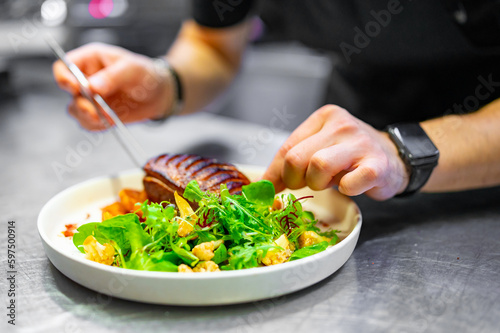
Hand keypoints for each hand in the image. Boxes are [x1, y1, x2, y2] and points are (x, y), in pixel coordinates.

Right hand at [53, 43, 172, 129]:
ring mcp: (90, 98)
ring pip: (75, 110)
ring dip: (87, 117)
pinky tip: (110, 122)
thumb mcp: (132, 69)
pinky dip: (96, 125)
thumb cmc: (145, 74)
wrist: (159, 94)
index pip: (63, 67)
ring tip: (107, 118)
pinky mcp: (98, 114)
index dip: (64, 78)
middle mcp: (86, 79)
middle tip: (95, 110)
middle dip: (80, 103)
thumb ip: (112, 77)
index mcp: (90, 60)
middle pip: (67, 92)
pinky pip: (88, 123)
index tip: (76, 88)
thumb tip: (92, 87)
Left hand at [262, 105, 409, 199]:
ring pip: (318, 167)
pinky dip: (346, 190)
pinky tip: (351, 185)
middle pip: (296, 158)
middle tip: (308, 184)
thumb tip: (265, 185)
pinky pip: (349, 184)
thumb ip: (295, 160)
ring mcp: (360, 143)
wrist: (395, 156)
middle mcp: (341, 125)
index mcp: (324, 117)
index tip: (268, 190)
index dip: (274, 174)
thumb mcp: (321, 148)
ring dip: (319, 184)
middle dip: (295, 180)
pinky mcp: (376, 165)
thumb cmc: (351, 154)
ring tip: (332, 182)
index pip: (287, 147)